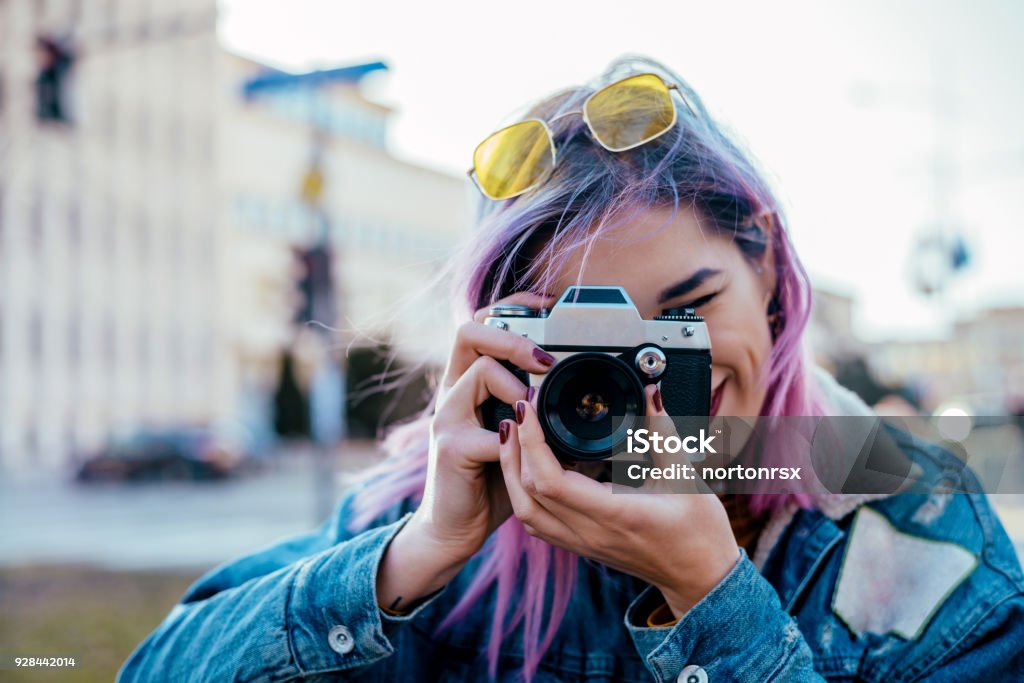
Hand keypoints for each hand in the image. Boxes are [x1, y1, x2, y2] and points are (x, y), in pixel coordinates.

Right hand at [376, 292, 556, 612]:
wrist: (457, 527)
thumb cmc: (493, 481)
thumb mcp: (525, 441)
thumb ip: (548, 418)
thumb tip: (602, 405)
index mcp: (473, 383)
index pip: (484, 323)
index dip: (514, 307)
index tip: (551, 305)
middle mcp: (455, 392)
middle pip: (469, 330)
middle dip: (513, 334)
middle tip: (547, 356)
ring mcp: (449, 418)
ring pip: (477, 369)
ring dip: (515, 379)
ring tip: (537, 402)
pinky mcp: (450, 448)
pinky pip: (484, 430)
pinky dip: (514, 436)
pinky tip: (529, 444)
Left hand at [497, 384, 739, 617]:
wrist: (700, 579)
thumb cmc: (699, 532)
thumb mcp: (687, 478)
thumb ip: (664, 433)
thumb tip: (652, 392)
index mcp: (615, 514)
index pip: (551, 481)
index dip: (532, 442)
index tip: (529, 408)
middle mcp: (590, 533)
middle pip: (527, 494)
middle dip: (515, 448)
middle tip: (519, 410)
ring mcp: (581, 543)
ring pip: (525, 511)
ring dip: (511, 471)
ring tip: (514, 435)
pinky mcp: (580, 545)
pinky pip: (537, 522)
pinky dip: (523, 492)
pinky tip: (529, 467)